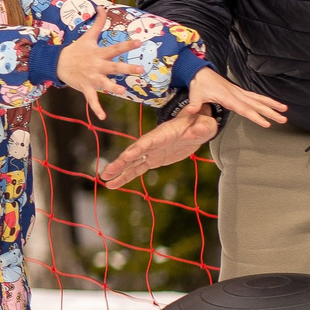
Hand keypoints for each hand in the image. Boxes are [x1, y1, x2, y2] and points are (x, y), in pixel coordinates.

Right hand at [54, 9, 145, 121]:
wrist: (57, 63)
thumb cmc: (75, 50)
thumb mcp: (87, 37)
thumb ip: (98, 23)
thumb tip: (102, 7)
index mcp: (99, 54)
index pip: (115, 48)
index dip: (127, 45)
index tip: (138, 42)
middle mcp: (97, 66)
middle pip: (114, 67)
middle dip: (126, 68)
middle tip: (140, 69)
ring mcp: (91, 78)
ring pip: (104, 83)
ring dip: (112, 87)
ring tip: (122, 91)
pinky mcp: (85, 87)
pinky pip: (91, 100)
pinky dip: (96, 108)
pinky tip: (102, 117)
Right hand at [99, 104, 216, 187]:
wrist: (195, 127)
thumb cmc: (200, 124)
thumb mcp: (205, 125)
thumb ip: (202, 128)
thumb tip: (200, 130)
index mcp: (163, 133)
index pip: (149, 141)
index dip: (138, 148)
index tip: (127, 156)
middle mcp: (152, 142)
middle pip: (133, 152)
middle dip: (121, 162)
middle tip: (107, 171)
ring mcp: (151, 151)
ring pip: (131, 162)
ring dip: (118, 171)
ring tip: (104, 180)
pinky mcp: (152, 159)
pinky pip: (136, 169)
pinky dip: (125, 176)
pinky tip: (113, 184)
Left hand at [186, 64, 286, 128]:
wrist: (200, 72)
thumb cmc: (199, 84)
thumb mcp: (195, 94)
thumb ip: (194, 104)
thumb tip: (190, 111)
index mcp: (227, 97)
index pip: (244, 109)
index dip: (256, 116)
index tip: (266, 123)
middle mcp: (236, 94)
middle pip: (256, 105)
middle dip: (270, 112)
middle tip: (283, 119)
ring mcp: (239, 92)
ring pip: (258, 99)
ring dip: (272, 105)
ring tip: (285, 111)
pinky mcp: (239, 91)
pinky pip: (254, 96)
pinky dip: (265, 100)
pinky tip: (273, 104)